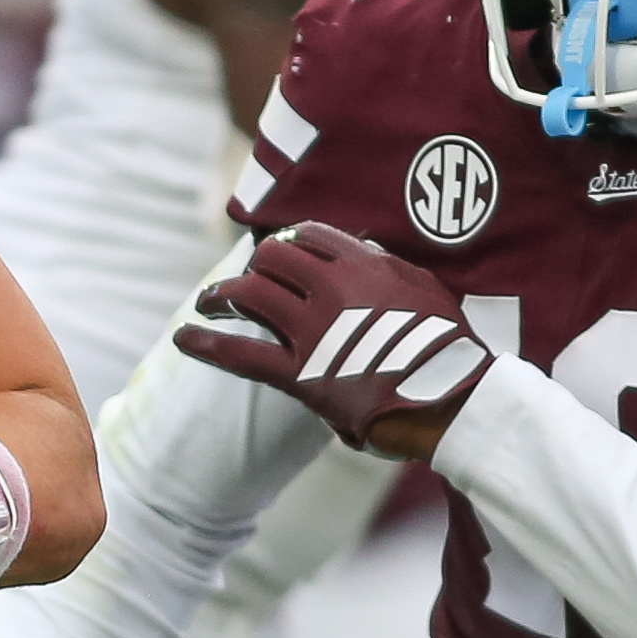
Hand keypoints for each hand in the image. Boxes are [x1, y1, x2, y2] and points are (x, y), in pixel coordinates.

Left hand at [173, 221, 490, 454]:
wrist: (454, 402)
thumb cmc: (448, 349)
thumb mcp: (425, 289)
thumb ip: (388, 265)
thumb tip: (359, 247)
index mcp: (364, 263)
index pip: (307, 235)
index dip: (286, 241)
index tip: (278, 252)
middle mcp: (331, 288)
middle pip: (270, 259)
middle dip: (254, 265)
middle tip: (246, 280)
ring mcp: (312, 331)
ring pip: (249, 296)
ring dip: (221, 295)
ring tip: (208, 301)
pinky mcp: (300, 375)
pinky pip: (240, 354)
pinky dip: (206, 343)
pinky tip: (182, 338)